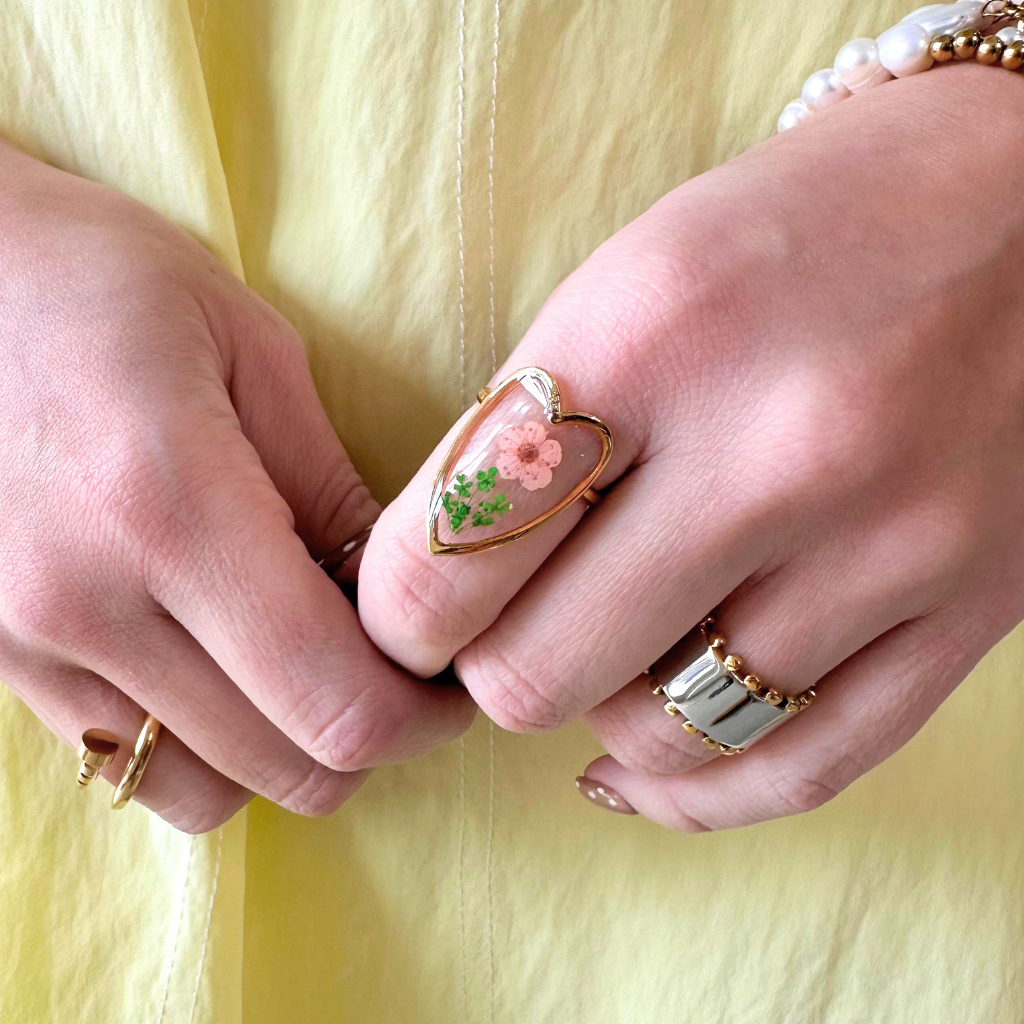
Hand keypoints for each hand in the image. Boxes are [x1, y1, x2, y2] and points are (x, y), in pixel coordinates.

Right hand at [0, 141, 473, 831]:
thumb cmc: (88, 274)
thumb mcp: (244, 345)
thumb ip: (330, 485)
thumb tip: (396, 596)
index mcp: (170, 505)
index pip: (335, 697)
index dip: (421, 718)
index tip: (450, 689)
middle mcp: (83, 602)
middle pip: (282, 766)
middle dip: (370, 739)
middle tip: (395, 675)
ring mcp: (21, 645)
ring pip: (201, 793)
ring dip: (282, 753)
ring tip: (303, 672)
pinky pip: (122, 762)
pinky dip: (198, 747)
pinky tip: (216, 668)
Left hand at [358, 64, 1023, 830]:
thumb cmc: (806, 227)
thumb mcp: (635, 272)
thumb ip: (528, 430)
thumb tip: (440, 583)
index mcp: (654, 330)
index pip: (449, 549)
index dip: (394, 610)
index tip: (405, 610)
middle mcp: (776, 447)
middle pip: (534, 673)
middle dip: (486, 664)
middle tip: (498, 627)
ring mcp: (891, 543)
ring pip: (657, 733)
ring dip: (595, 706)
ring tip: (600, 648)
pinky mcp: (973, 610)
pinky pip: (794, 770)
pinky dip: (688, 790)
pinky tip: (635, 763)